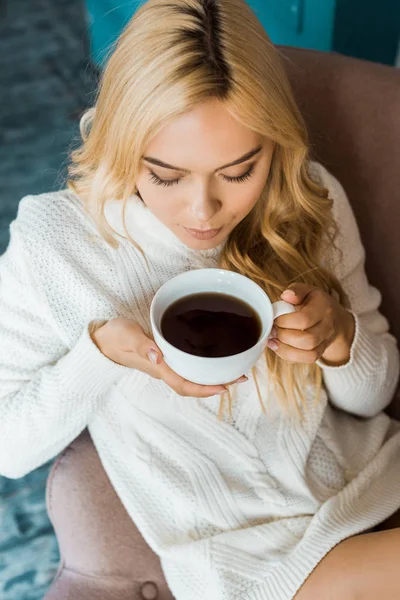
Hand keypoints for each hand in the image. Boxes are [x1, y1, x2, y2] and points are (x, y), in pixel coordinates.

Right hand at [91, 317, 247, 396]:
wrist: (102, 339)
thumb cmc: (114, 337)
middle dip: (218, 384)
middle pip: (194, 385)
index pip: (184, 384)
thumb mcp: (126, 335)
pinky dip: (204, 366)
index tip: (225, 386)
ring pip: (193, 377)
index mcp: (157, 367)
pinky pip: (188, 367)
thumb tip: (158, 356)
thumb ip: (141, 345)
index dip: (205, 389)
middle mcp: (164, 369)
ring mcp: (165, 365)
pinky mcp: (165, 357)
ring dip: (213, 376)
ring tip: (234, 369)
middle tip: (241, 375)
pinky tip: (214, 358)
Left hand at [267, 283, 354, 365]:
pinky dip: (290, 356)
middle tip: (273, 329)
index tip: (274, 318)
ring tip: (273, 339)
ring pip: (309, 353)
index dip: (284, 321)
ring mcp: (326, 341)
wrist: (335, 319)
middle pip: (307, 339)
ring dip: (285, 348)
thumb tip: (286, 296)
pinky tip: (278, 347)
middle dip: (284, 336)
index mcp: (323, 308)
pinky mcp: (321, 352)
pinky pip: (308, 359)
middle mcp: (328, 326)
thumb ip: (296, 291)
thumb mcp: (307, 291)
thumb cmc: (315, 303)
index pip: (304, 319)